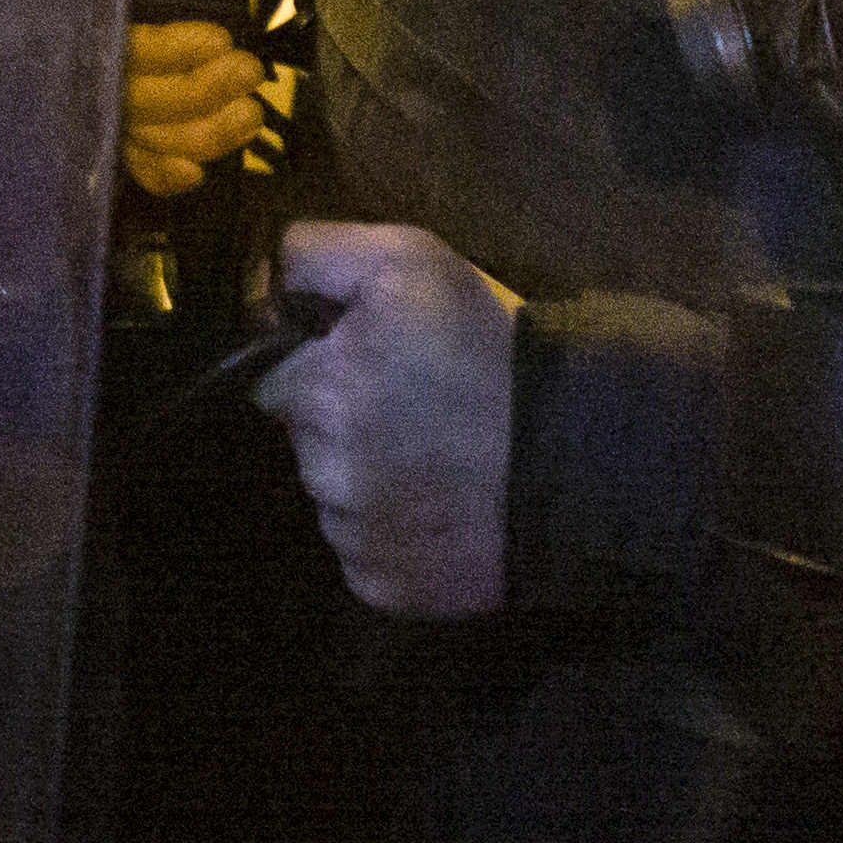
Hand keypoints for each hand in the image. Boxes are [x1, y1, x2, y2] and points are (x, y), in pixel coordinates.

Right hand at [125, 0, 264, 197]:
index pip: (119, 39)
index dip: (168, 50)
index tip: (220, 37)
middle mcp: (95, 31)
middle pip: (132, 97)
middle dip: (196, 96)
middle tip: (251, 73)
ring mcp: (117, 64)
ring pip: (142, 132)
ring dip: (199, 137)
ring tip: (253, 113)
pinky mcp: (144, 84)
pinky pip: (140, 150)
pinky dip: (166, 171)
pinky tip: (200, 173)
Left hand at [255, 221, 516, 618]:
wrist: (577, 459)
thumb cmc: (491, 348)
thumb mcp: (410, 260)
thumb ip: (318, 254)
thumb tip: (265, 277)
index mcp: (318, 389)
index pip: (270, 378)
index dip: (316, 365)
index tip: (368, 364)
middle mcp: (322, 471)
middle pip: (303, 441)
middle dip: (339, 423)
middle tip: (410, 409)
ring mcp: (353, 536)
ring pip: (333, 500)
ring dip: (364, 480)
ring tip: (432, 461)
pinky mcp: (385, 588)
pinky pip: (364, 556)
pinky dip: (391, 535)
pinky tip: (439, 510)